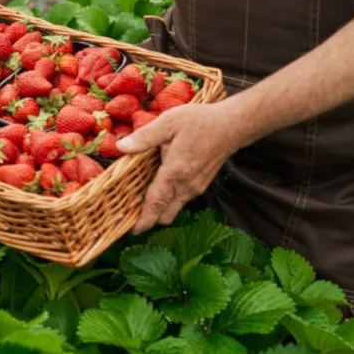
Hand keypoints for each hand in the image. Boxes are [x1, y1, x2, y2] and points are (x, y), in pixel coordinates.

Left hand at [116, 102, 244, 233]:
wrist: (233, 126)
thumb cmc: (200, 122)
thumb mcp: (169, 122)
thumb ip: (144, 137)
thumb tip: (121, 147)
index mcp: (175, 172)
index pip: (156, 203)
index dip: (144, 220)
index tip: (132, 231)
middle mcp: (186, 186)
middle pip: (165, 215)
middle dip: (148, 218)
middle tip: (129, 213)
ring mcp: (195, 188)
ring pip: (173, 209)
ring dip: (158, 210)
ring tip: (140, 201)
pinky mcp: (201, 185)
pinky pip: (181, 201)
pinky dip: (168, 201)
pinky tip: (159, 187)